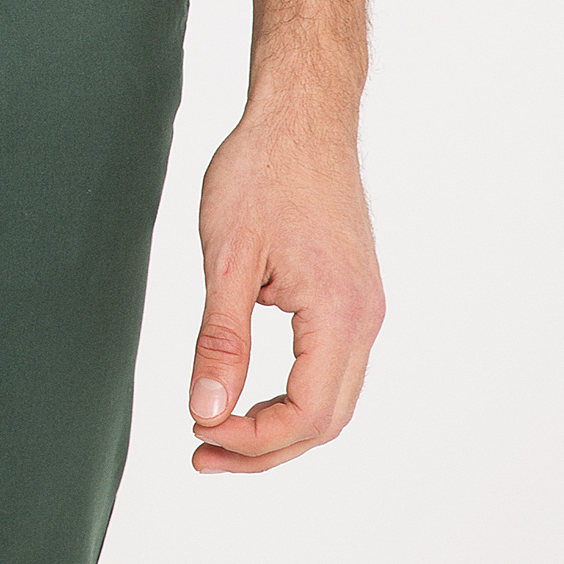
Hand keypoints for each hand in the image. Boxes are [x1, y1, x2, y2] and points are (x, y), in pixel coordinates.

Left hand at [187, 102, 385, 473]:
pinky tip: (250, 393)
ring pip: (333, 398)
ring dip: (279, 425)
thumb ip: (220, 339)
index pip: (305, 415)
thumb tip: (207, 411)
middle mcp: (366, 318)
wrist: (303, 112)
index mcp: (340, 313)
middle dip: (264, 447)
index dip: (251, 440)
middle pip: (325, 420)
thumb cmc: (262, 170)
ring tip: (217, 430)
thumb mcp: (227, 256)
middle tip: (200, 451)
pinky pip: (332, 367)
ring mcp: (366, 307)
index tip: (198, 430)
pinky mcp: (355, 293)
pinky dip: (294, 393)